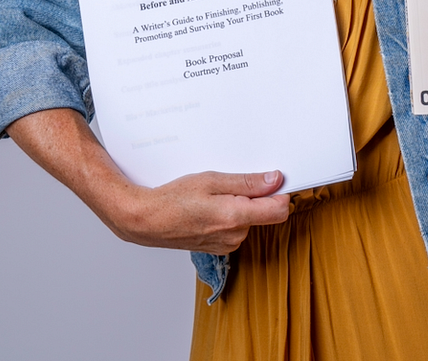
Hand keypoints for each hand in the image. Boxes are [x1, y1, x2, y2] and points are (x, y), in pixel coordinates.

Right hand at [107, 169, 290, 253]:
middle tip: (229, 182)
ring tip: (214, 195)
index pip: (279, 209)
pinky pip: (236, 227)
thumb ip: (247, 183)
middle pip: (264, 212)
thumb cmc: (174, 199)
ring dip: (239, 204)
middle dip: (254, 195)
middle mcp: (235, 235)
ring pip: (249, 218)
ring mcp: (227, 244)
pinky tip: (209, 207)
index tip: (275, 179)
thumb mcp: (211, 180)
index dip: (280, 192)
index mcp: (236, 217)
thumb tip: (275, 180)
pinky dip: (229, 215)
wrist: (147, 221)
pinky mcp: (220, 247)